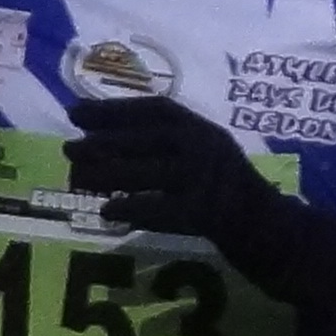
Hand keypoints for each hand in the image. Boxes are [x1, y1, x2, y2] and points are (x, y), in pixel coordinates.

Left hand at [65, 95, 283, 252]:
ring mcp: (206, 181)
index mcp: (204, 129)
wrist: (266, 227)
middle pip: (147, 140)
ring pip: (148, 173)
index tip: (76, 113)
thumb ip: (167, 141)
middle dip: (104, 141)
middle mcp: (206, 148)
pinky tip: (106, 212)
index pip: (156, 110)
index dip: (113, 109)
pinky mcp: (204, 214)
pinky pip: (159, 209)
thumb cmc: (226, 187)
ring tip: (77, 179)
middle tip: (69, 148)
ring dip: (109, 175)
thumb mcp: (206, 151)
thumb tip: (100, 136)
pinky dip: (130, 209)